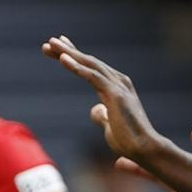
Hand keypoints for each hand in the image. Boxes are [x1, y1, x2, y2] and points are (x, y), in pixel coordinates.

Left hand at [42, 35, 162, 162]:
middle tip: (48, 43)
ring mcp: (118, 86)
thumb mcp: (109, 126)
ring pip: (89, 64)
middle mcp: (118, 81)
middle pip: (89, 61)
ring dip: (68, 53)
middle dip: (67, 51)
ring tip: (50, 44)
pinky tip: (62, 58)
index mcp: (116, 87)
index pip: (92, 67)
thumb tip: (95, 109)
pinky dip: (77, 66)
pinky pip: (92, 76)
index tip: (58, 50)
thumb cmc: (129, 140)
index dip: (75, 57)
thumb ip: (102, 115)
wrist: (144, 148)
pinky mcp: (115, 94)